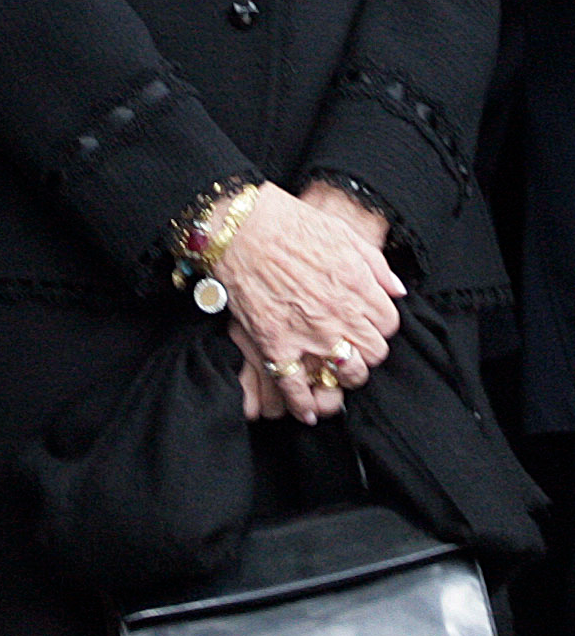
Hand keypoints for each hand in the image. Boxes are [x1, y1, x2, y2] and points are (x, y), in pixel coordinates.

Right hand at [210, 180, 403, 426]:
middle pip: (375, 353)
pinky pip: (296, 387)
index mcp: (358, 285)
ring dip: (345, 376)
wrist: (238, 227)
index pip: (389, 325)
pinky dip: (303, 405)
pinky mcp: (275, 344)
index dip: (380, 325)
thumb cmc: (288, 222)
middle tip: (354, 346)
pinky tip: (307, 412)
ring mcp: (308, 333)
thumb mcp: (342, 232)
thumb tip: (397, 291)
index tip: (368, 323)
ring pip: (347, 374)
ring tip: (336, 372)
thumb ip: (375, 264)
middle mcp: (339, 313)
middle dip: (368, 351)